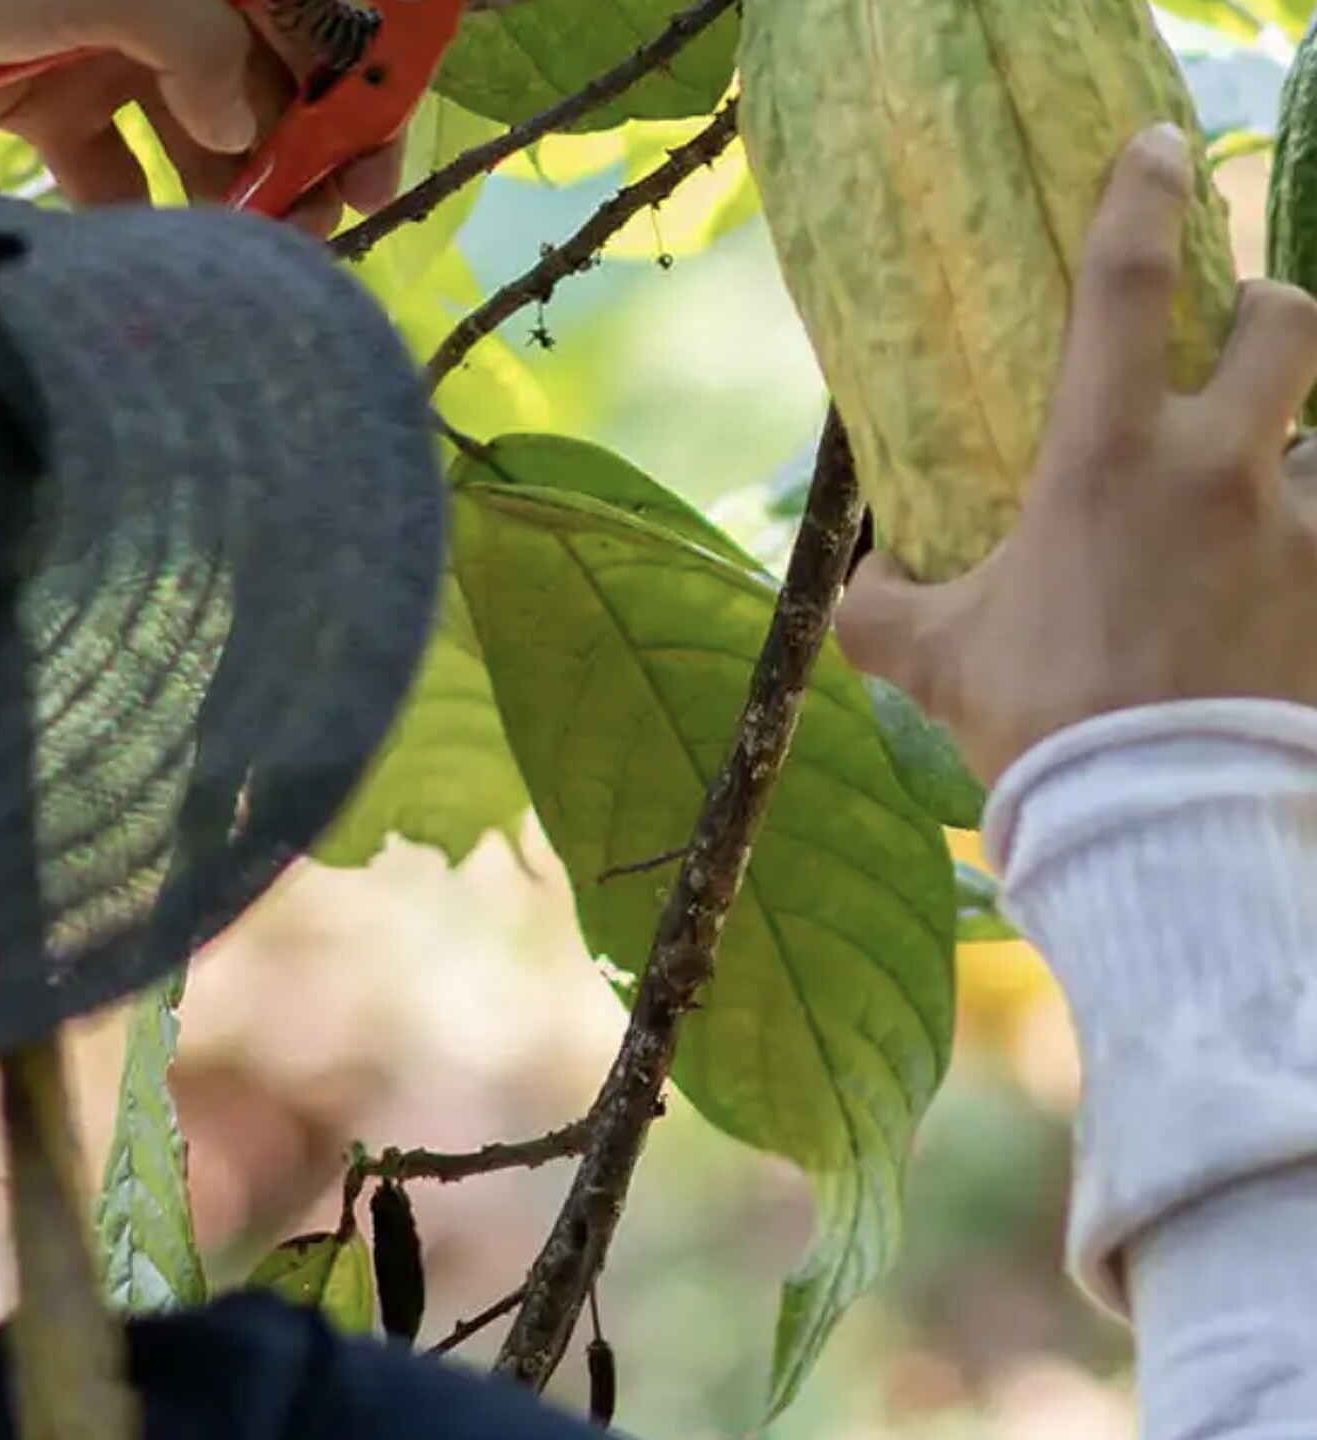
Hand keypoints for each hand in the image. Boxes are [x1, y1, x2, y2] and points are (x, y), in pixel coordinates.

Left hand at [0, 0, 401, 236]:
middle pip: (254, 68)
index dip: (354, 79)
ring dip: (231, 187)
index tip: (374, 168)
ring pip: (190, 122)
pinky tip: (168, 258)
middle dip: (297, 147)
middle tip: (319, 231)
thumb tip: (246, 130)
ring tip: (254, 256)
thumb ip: (195, 47)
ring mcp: (91, 38)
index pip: (299, 6)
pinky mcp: (34, 96)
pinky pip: (108, 160)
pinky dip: (139, 206)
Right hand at [836, 123, 1316, 783]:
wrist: (1157, 822)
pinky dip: (1306, 543)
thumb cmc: (1039, 721)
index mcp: (1107, 459)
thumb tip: (856, 588)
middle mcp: (1220, 470)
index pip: (1128, 284)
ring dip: (1299, 445)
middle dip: (1272, 309)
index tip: (1156, 151)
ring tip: (1261, 488)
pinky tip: (1274, 584)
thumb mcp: (934, 660)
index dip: (1143, 197)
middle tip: (1243, 334)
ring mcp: (1299, 529)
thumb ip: (886, 609)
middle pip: (1290, 322)